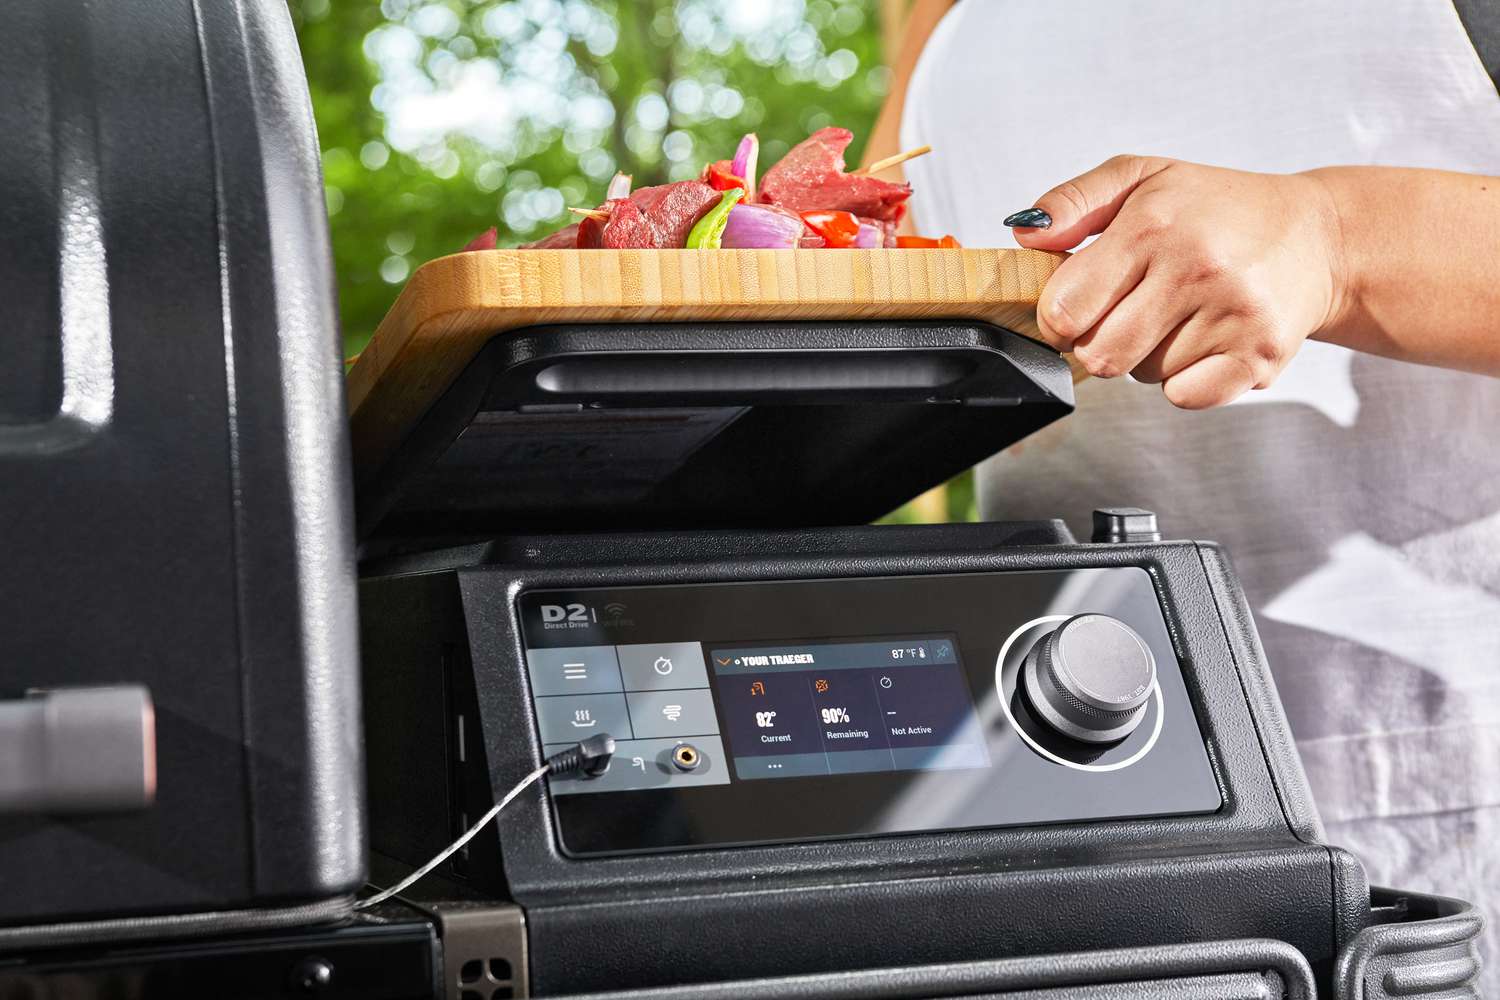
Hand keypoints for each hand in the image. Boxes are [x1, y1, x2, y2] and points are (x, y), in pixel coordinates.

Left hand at [1007, 156, 1346, 407]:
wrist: (1318, 237)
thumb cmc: (1216, 208)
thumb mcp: (1141, 178)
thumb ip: (1073, 202)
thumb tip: (1024, 234)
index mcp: (1154, 224)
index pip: (1065, 308)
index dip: (1060, 316)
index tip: (1079, 305)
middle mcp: (1196, 268)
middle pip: (1098, 354)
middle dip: (1099, 340)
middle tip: (1128, 312)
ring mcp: (1233, 314)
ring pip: (1140, 376)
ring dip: (1146, 356)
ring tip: (1178, 315)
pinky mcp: (1260, 355)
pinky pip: (1183, 396)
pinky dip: (1183, 380)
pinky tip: (1203, 341)